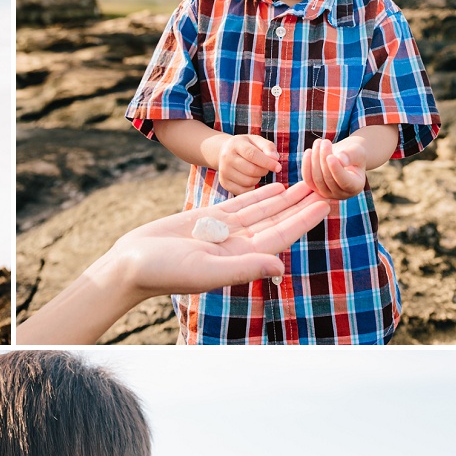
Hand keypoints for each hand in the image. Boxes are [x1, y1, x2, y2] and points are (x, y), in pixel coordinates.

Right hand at [111, 182, 330, 296]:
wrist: (130, 264)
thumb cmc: (163, 272)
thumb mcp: (205, 269)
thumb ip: (243, 267)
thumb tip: (280, 267)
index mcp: (239, 259)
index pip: (280, 236)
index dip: (303, 220)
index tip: (325, 204)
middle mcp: (235, 246)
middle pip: (276, 222)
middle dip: (300, 206)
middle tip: (324, 186)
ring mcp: (222, 232)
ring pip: (261, 211)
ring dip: (284, 197)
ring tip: (306, 183)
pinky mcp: (206, 220)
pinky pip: (240, 205)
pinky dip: (259, 195)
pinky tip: (275, 185)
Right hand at [216, 134, 281, 194]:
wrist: (224, 152)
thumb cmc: (246, 146)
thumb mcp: (257, 141)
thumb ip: (268, 147)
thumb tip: (275, 159)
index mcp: (235, 144)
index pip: (252, 154)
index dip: (267, 162)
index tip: (278, 167)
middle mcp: (226, 158)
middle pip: (252, 170)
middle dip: (264, 171)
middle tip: (265, 168)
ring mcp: (224, 171)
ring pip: (248, 181)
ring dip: (257, 179)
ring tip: (256, 172)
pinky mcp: (224, 183)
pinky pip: (243, 191)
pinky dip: (251, 187)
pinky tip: (250, 179)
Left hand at [301, 137, 366, 201]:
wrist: (344, 155)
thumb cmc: (354, 152)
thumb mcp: (357, 151)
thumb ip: (350, 155)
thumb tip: (340, 160)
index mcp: (355, 187)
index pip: (344, 181)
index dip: (336, 170)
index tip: (330, 156)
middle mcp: (341, 194)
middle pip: (328, 179)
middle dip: (324, 159)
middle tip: (325, 141)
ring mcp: (327, 193)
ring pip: (317, 179)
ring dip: (315, 159)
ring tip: (318, 142)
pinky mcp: (315, 188)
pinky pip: (307, 179)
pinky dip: (306, 164)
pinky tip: (308, 151)